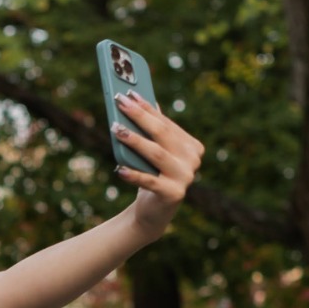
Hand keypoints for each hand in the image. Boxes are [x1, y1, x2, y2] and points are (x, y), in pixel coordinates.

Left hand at [113, 92, 203, 238]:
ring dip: (134, 140)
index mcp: (192, 146)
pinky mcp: (174, 194)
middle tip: (120, 102)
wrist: (153, 214)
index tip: (128, 93)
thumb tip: (140, 100)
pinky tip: (119, 169)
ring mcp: (186, 177)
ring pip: (155, 154)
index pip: (165, 122)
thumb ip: (152, 130)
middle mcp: (193, 160)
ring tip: (115, 129)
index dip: (146, 107)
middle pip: (162, 134)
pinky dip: (134, 175)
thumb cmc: (151, 176)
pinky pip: (150, 181)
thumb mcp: (153, 152)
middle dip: (139, 116)